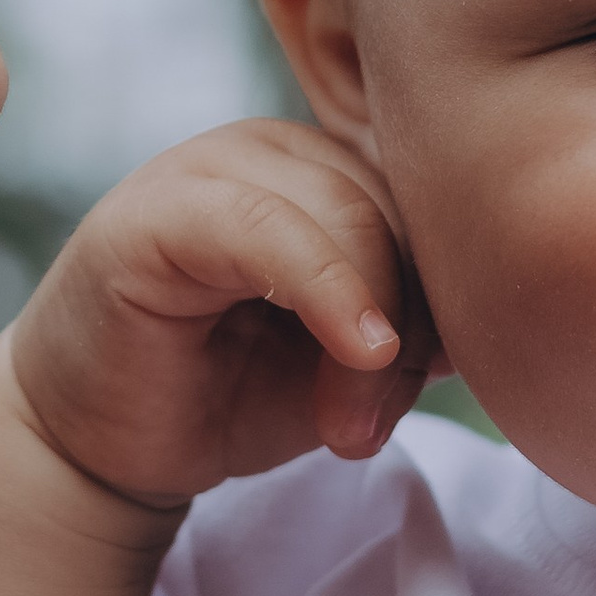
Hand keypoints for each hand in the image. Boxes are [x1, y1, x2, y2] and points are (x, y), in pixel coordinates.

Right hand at [8, 117, 442, 515]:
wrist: (102, 448)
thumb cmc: (231, 395)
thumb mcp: (355, 362)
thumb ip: (421, 323)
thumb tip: (493, 314)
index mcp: (332, 166)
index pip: (438, 199)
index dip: (456, 293)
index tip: (441, 383)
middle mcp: (275, 147)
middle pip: (401, 207)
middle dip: (415, 326)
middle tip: (374, 424)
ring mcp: (207, 166)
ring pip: (349, 214)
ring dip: (371, 334)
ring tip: (346, 426)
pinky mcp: (151, 214)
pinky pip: (267, 228)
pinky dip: (328, 288)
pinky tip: (355, 349)